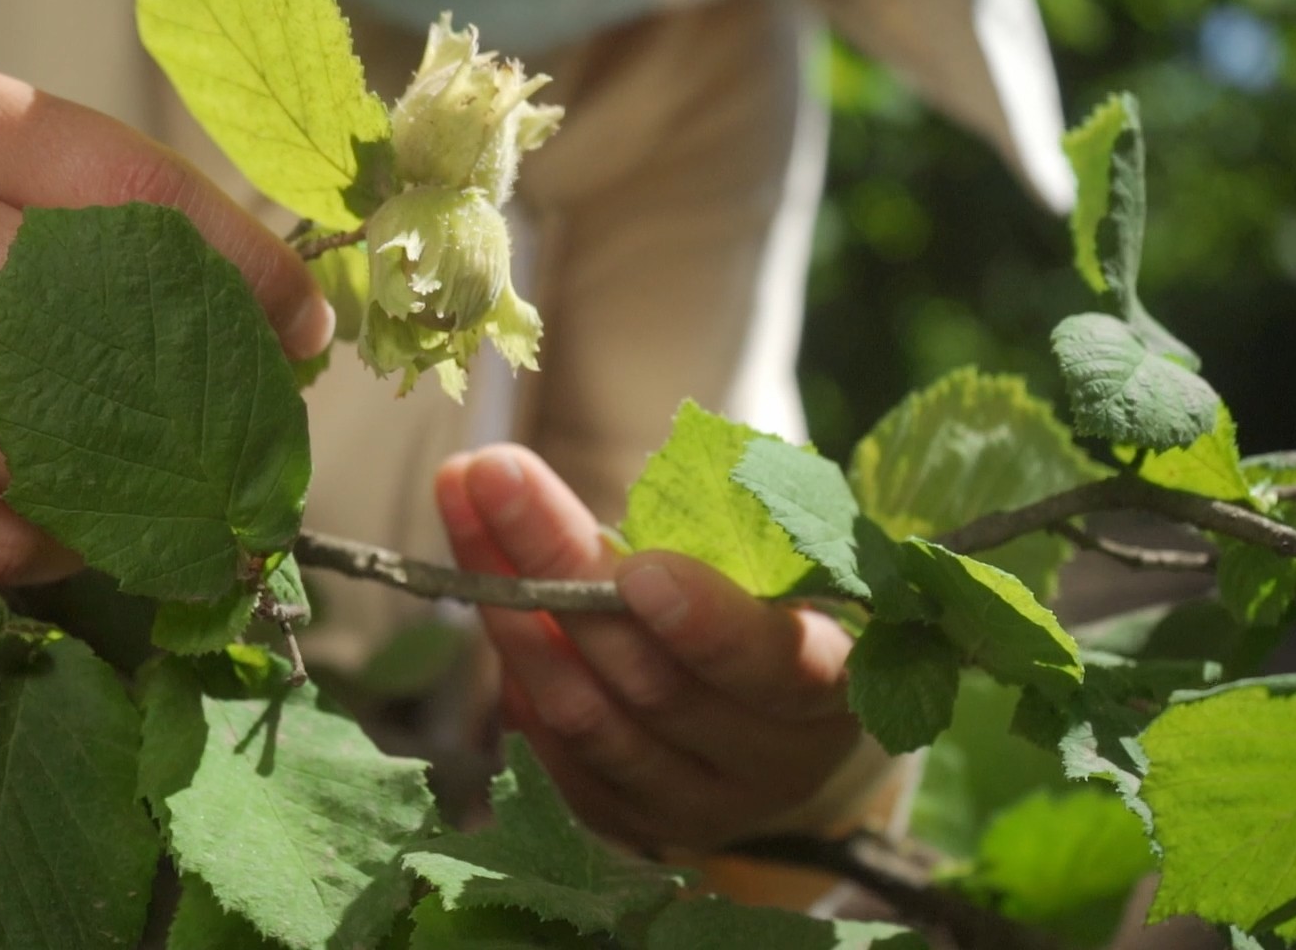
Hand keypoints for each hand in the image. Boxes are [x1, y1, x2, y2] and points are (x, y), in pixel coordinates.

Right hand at [0, 63, 332, 584]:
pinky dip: (56, 546)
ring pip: (47, 451)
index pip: (138, 198)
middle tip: (247, 430)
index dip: (245, 273)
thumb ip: (118, 215)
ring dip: (134, 489)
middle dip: (198, 395)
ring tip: (175, 491)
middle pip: (98, 329)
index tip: (300, 327)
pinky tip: (80, 527)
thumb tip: (286, 319)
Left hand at [435, 444, 865, 850]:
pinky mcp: (625, 822)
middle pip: (650, 679)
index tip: (640, 567)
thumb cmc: (779, 608)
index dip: (708, 624)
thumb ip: (723, 533)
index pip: (775, 666)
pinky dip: (512, 667)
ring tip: (463, 504)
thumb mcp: (782, 564)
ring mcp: (692, 803)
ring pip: (586, 716)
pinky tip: (480, 588)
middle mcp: (767, 762)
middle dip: (559, 565)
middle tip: (494, 473)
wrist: (781, 727)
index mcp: (831, 687)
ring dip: (511, 607)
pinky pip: (550, 749)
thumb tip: (630, 475)